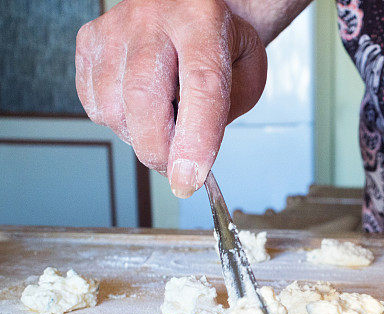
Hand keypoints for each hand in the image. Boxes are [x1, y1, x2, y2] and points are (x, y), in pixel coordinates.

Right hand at [75, 0, 266, 197]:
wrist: (191, 7)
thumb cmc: (221, 43)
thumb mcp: (248, 73)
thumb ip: (226, 113)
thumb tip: (188, 157)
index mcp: (203, 22)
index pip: (201, 86)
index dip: (195, 140)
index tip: (189, 180)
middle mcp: (154, 19)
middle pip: (144, 97)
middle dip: (159, 151)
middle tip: (175, 169)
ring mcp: (115, 28)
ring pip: (113, 107)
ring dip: (139, 138)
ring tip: (163, 126)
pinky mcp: (89, 42)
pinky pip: (94, 104)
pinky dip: (118, 123)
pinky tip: (140, 110)